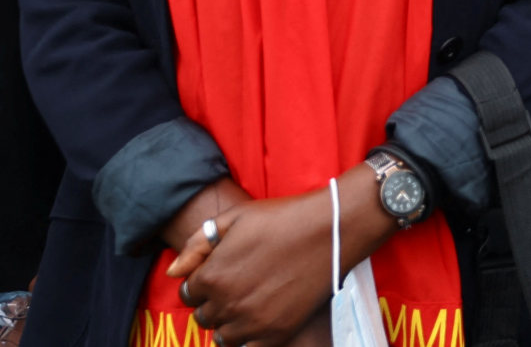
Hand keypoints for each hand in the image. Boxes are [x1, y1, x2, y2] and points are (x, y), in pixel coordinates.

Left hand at [170, 165, 395, 344]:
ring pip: (223, 337)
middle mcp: (226, 304)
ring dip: (230, 323)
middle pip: (204, 317)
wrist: (333, 230)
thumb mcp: (235, 218)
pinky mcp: (276, 333)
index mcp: (212, 276)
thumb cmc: (282, 218)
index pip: (188, 294)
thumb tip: (173, 272)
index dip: (202, 283)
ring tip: (250, 303)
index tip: (221, 274)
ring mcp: (252, 322)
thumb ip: (196, 245)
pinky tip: (262, 317)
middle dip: (215, 302)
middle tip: (239, 285)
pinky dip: (250, 337)